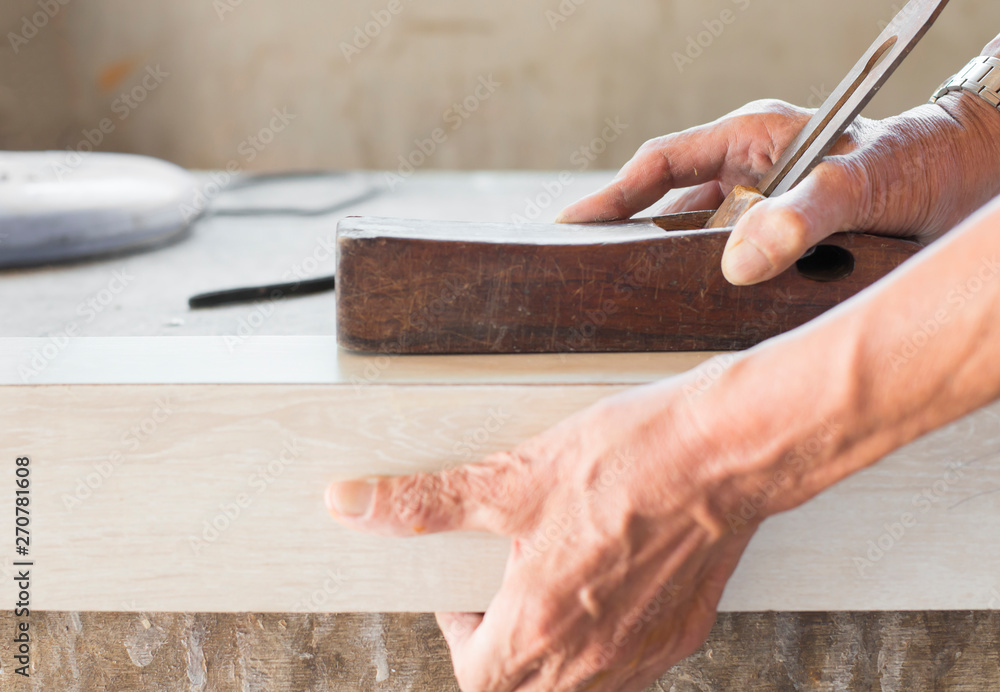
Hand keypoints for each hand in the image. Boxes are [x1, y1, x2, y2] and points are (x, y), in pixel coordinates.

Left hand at [325, 374, 759, 690]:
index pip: (476, 682)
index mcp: (541, 625)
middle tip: (507, 592)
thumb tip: (349, 502)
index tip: (468, 595)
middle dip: (501, 653)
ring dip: (552, 657)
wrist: (723, 451)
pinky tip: (608, 588)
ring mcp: (644, 652)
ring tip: (553, 587)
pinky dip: (603, 646)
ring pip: (577, 691)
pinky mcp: (684, 635)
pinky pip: (629, 670)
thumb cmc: (626, 460)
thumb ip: (422, 505)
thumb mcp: (509, 478)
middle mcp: (594, 657)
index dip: (459, 639)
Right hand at [557, 95, 999, 284]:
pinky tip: (699, 313)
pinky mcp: (781, 241)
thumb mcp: (865, 181)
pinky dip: (713, 288)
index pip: (663, 163)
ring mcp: (764, 209)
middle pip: (667, 207)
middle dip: (627, 238)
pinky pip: (732, 266)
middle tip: (587, 273)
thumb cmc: (924, 160)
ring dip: (672, 270)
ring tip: (630, 302)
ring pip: (697, 243)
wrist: (975, 180)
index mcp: (753, 138)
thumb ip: (806, 215)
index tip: (573, 224)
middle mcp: (751, 174)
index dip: (613, 195)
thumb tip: (740, 262)